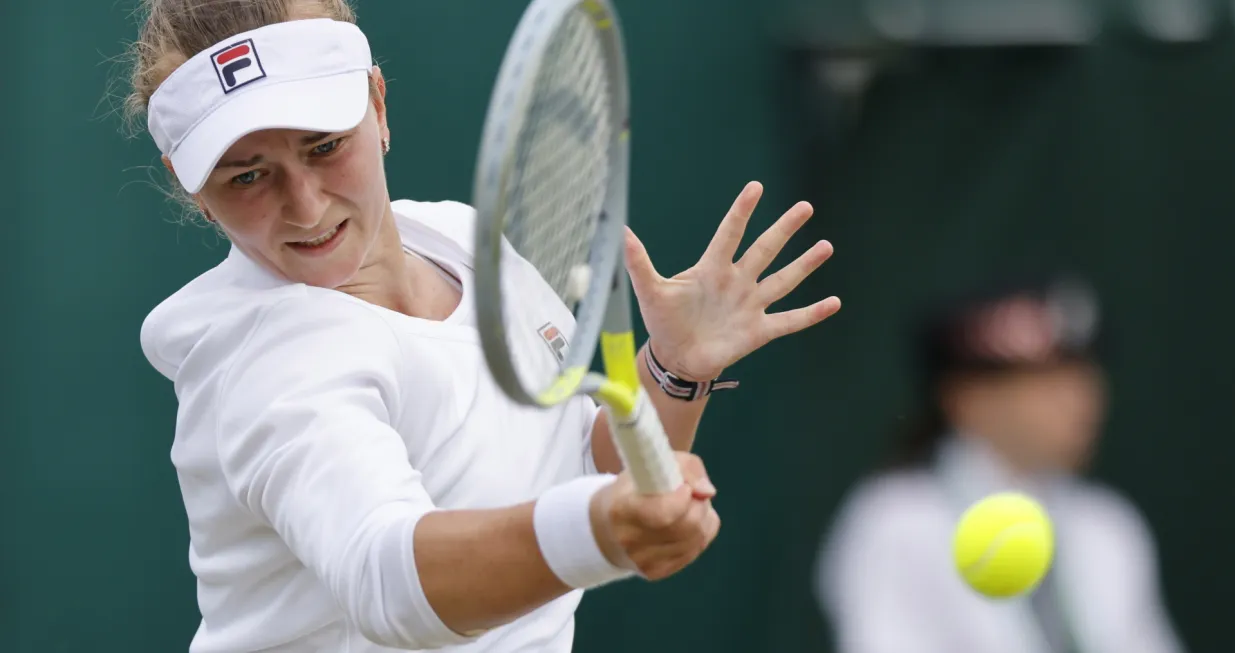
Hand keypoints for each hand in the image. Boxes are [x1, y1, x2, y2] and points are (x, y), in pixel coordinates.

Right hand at [589, 452, 720, 579]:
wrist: (609, 525)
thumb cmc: (636, 486)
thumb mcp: (654, 464)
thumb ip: (686, 468)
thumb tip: (708, 492)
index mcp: (622, 509)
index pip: (664, 513)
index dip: (684, 498)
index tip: (684, 486)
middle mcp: (630, 540)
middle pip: (688, 526)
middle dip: (699, 504)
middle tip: (691, 493)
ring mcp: (643, 560)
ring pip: (697, 538)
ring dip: (703, 517)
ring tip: (688, 506)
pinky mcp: (656, 572)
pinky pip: (696, 549)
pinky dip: (700, 532)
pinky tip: (686, 523)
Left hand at [624, 181, 840, 380]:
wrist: (676, 358)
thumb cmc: (663, 322)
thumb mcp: (650, 291)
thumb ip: (640, 263)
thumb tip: (623, 230)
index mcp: (711, 269)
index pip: (729, 233)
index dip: (741, 212)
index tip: (755, 187)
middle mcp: (736, 282)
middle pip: (764, 250)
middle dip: (784, 229)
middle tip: (805, 207)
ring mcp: (750, 305)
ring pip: (782, 281)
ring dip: (804, 265)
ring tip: (826, 246)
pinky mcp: (758, 331)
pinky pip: (789, 320)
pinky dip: (811, 313)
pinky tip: (834, 302)